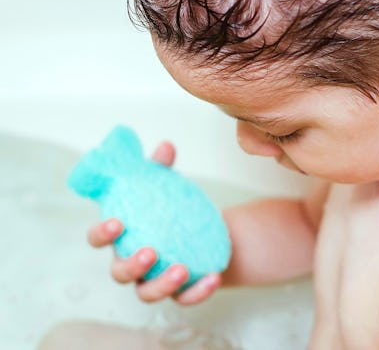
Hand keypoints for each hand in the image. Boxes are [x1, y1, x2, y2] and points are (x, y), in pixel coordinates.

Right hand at [86, 141, 221, 304]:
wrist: (201, 232)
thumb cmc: (169, 208)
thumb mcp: (165, 186)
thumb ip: (161, 169)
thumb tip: (166, 146)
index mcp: (121, 237)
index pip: (97, 240)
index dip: (101, 233)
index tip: (116, 222)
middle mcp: (131, 264)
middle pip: (119, 274)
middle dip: (132, 264)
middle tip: (150, 250)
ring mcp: (153, 281)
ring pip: (148, 293)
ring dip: (162, 283)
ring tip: (181, 267)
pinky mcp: (180, 292)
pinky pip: (186, 298)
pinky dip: (198, 292)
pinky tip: (214, 278)